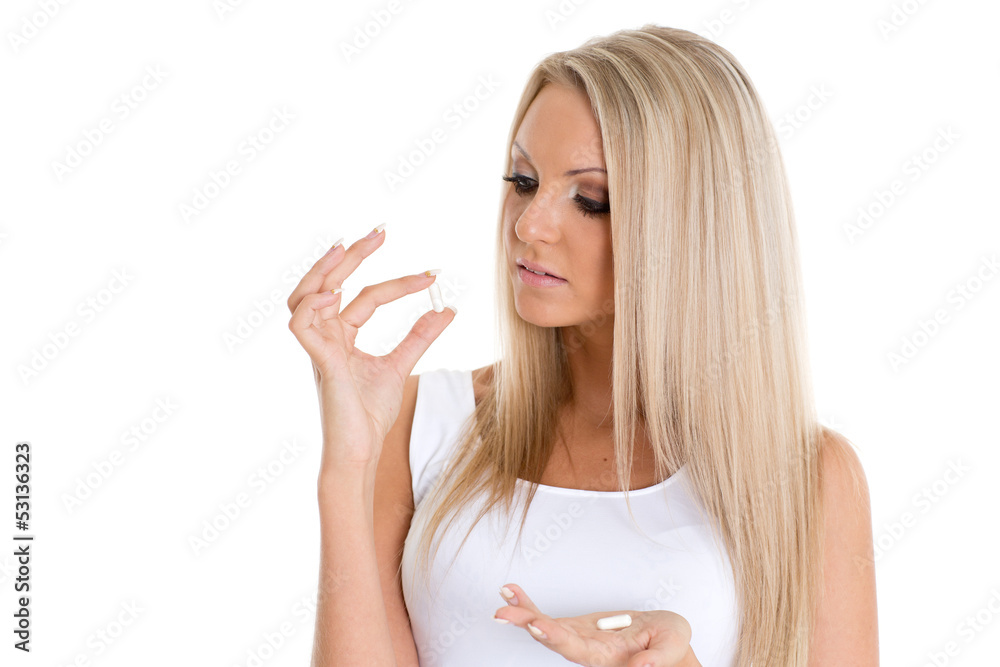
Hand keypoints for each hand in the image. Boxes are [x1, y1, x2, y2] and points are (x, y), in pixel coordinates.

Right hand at [286, 227, 455, 470]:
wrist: (362, 452)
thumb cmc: (370, 415)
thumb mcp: (401, 366)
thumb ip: (418, 337)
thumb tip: (446, 309)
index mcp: (341, 337)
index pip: (366, 297)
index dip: (398, 283)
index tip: (433, 275)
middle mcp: (325, 338)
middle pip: (329, 284)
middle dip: (352, 255)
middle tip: (380, 231)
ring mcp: (318, 349)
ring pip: (304, 297)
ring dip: (323, 270)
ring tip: (347, 248)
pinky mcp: (319, 363)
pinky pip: (300, 325)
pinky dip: (313, 304)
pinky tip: (336, 293)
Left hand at [493, 583, 693, 666]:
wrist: (666, 644)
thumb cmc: (669, 646)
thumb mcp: (673, 647)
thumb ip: (657, 660)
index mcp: (607, 658)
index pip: (577, 649)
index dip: (557, 638)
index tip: (538, 626)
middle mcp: (586, 650)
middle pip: (552, 638)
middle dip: (527, 623)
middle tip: (503, 612)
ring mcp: (579, 637)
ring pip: (544, 626)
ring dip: (523, 612)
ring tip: (504, 596)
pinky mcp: (577, 627)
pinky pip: (549, 617)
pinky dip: (530, 606)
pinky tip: (513, 594)